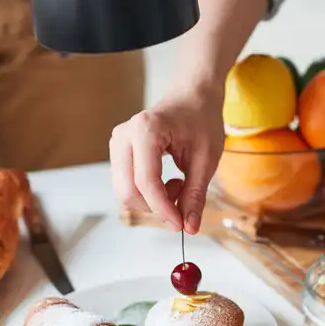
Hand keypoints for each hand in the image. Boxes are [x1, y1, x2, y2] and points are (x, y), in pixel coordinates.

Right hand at [109, 85, 224, 234]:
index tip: (181, 225)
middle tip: (183, 200)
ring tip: (179, 185)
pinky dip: (147, 194)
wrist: (193, 97)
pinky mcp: (119, 152)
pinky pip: (126, 185)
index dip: (163, 209)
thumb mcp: (206, 159)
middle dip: (155, 207)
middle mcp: (124, 136)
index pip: (146, 182)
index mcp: (146, 130)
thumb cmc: (201, 120)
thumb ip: (195, 194)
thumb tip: (189, 227)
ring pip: (124, 192)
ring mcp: (117, 143)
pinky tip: (168, 181)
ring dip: (152, 201)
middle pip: (128, 191)